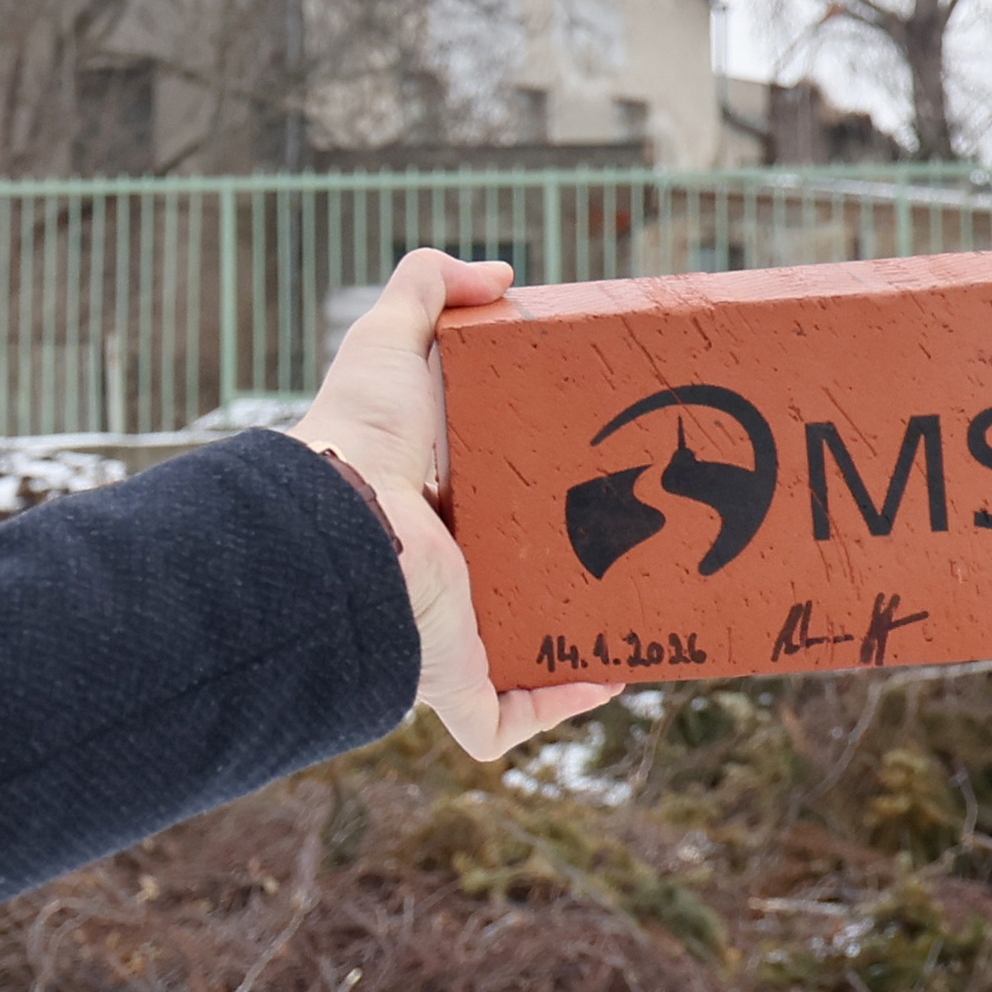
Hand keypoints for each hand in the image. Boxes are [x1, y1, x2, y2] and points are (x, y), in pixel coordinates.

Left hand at [290, 249, 621, 758]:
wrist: (346, 523)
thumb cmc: (360, 434)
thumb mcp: (392, 337)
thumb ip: (431, 286)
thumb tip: (500, 275)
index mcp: (431, 508)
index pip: (492, 508)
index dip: (544, 495)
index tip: (602, 472)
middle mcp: (438, 576)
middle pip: (514, 579)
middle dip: (573, 568)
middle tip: (641, 539)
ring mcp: (447, 634)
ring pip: (521, 649)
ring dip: (576, 637)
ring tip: (644, 603)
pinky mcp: (456, 682)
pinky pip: (508, 716)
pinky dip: (558, 703)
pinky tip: (613, 672)